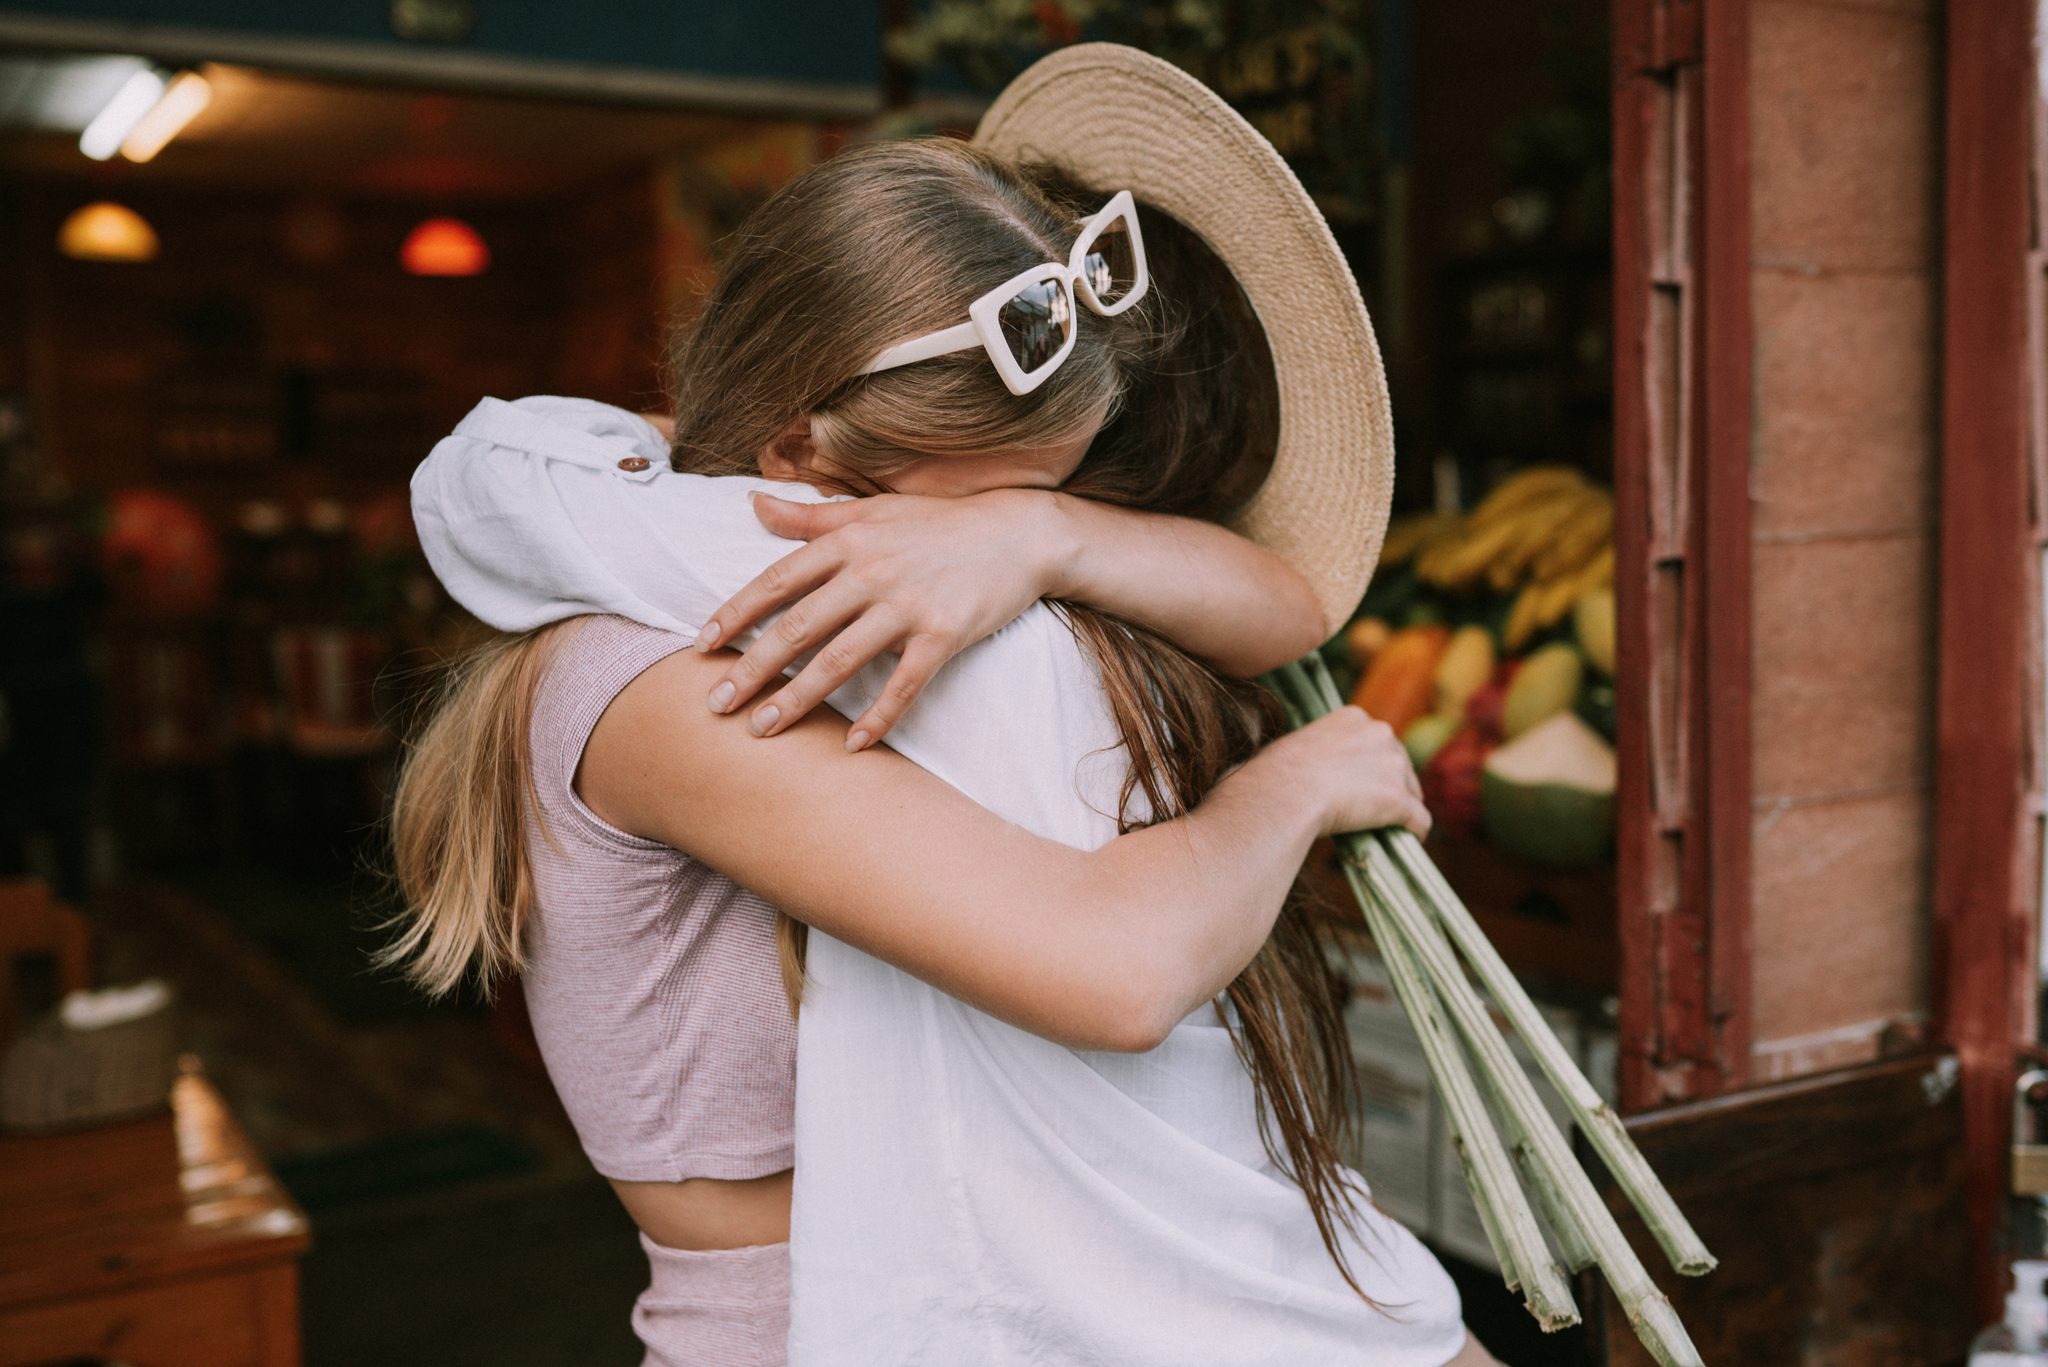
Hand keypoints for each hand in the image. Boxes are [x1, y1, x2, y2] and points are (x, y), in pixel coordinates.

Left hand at [699, 488, 1066, 749]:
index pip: (777, 582)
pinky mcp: (943, 635)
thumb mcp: (872, 511)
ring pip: (840, 660)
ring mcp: (908, 606)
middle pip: (798, 628)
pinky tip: (853, 745)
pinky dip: (879, 716)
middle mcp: (871, 573)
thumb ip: (810, 515)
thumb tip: (753, 503)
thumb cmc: (939, 523)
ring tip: (764, 730)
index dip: (736, 615)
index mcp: (848, 542)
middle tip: (716, 706)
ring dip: (798, 698)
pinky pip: (904, 684)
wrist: (1019, 534)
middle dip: (752, 670)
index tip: (703, 647)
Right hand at [1267, 706, 1430, 838]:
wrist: (1284, 792)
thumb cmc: (1277, 773)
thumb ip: (1319, 752)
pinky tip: (1410, 841)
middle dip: (1390, 786)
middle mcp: (1380, 733)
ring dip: (1401, 809)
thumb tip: (1315, 773)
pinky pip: (1419, 819)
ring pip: (1411, 792)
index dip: (1371, 767)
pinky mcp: (1399, 798)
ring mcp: (1393, 765)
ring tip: (1386, 829)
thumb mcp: (1299, 746)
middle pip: (1400, 765)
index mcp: (1355, 718)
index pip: (1377, 743)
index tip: (1360, 785)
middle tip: (1373, 810)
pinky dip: (1415, 831)